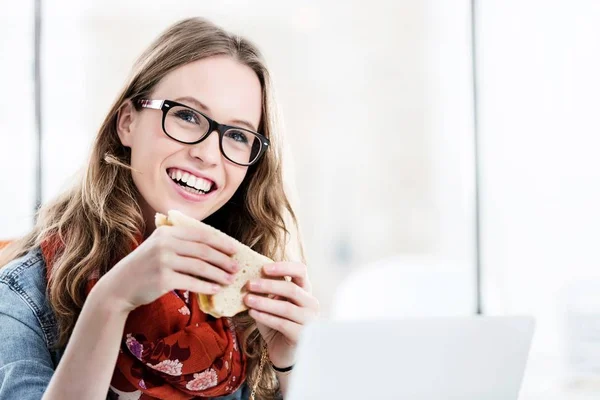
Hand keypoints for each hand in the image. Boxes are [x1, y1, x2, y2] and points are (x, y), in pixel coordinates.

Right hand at [92, 224, 239, 312]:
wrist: (120, 286)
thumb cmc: (145, 267)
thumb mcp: (159, 246)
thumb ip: (181, 242)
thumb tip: (215, 246)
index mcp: (167, 232)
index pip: (201, 235)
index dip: (221, 242)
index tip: (236, 249)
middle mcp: (165, 243)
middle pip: (204, 250)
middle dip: (223, 259)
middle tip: (236, 267)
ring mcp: (163, 261)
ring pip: (200, 267)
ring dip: (219, 274)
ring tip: (230, 279)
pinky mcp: (163, 279)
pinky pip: (192, 282)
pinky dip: (207, 286)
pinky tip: (217, 289)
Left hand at [244, 262, 319, 368]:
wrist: (284, 352)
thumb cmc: (277, 324)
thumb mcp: (272, 304)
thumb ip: (267, 292)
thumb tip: (250, 278)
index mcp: (305, 291)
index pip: (301, 271)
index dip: (284, 267)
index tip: (263, 268)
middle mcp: (311, 303)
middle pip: (292, 289)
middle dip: (269, 285)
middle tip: (249, 284)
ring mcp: (309, 320)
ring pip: (286, 307)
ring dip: (264, 302)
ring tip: (247, 299)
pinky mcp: (302, 336)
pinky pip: (282, 324)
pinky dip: (266, 317)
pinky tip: (252, 313)